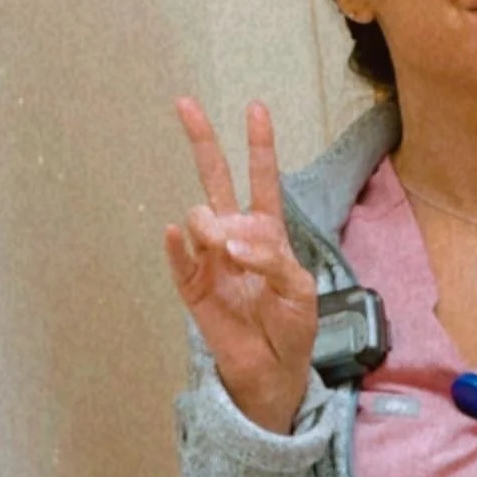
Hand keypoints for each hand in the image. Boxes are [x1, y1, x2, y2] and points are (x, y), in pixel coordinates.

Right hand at [165, 99, 318, 433]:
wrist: (274, 371)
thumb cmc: (292, 328)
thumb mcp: (298, 290)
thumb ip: (271, 259)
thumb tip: (232, 241)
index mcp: (268, 233)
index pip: (262, 180)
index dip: (259, 146)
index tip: (256, 109)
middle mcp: (236, 238)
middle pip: (217, 180)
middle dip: (203, 142)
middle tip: (186, 104)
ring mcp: (211, 260)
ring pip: (200, 219)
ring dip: (212, 225)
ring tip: (227, 250)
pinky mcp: (193, 287)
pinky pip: (180, 261)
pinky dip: (178, 246)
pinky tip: (179, 235)